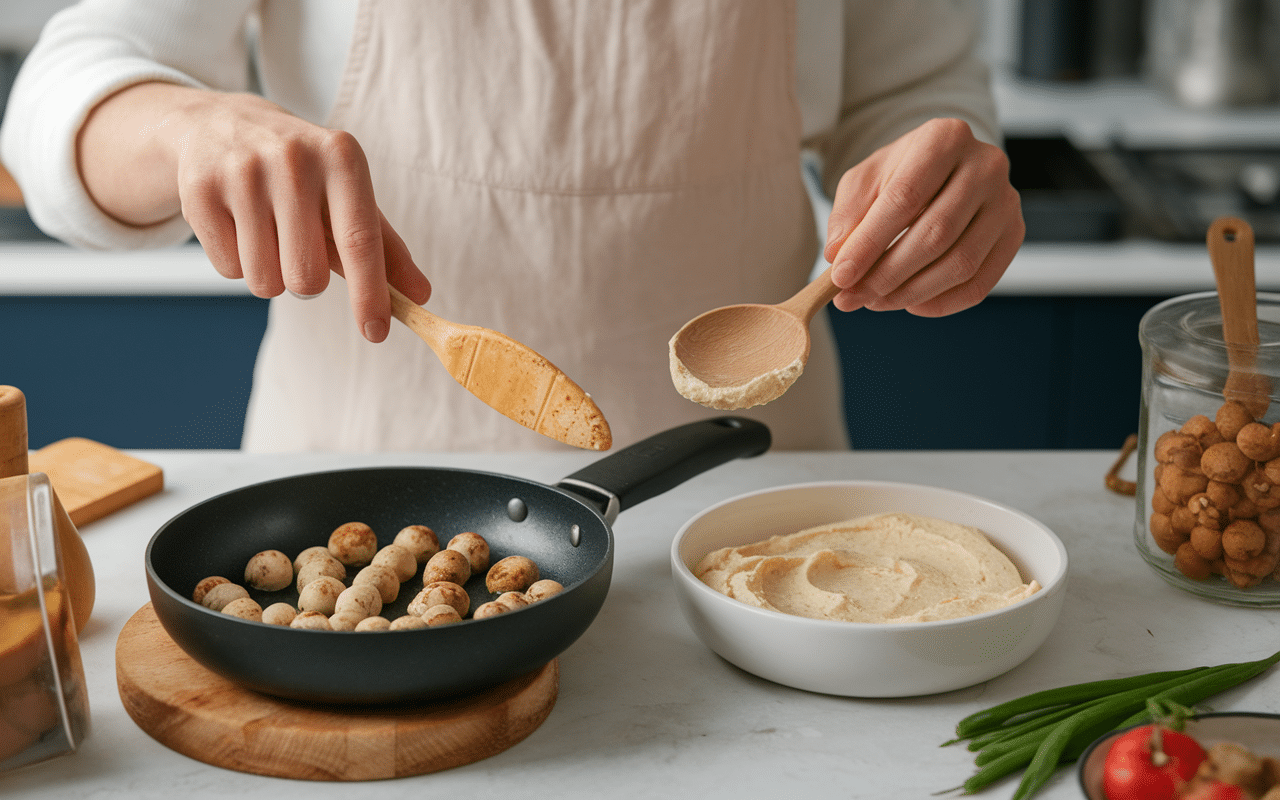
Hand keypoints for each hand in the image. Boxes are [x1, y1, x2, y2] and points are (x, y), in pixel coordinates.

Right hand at [77, 83, 430, 341]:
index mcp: (340, 156)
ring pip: (265, 281)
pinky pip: (228, 270)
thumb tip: (420, 296)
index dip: (370, 294)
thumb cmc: (303, 174)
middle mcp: (292, 158)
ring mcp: (241, 172)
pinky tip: (237, 224)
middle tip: (300, 250)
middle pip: (308, 277)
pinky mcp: (198, 190)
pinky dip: (237, 263)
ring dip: (271, 276)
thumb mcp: (348, 197)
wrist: (221, 125)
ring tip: (268, 234)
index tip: (377, 333)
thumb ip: (386, 249)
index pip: (360, 241)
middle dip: (308, 282)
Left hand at [822, 118, 1023, 316]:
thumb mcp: (864, 181)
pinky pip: (981, 283)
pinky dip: (942, 303)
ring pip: (961, 263)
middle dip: (887, 274)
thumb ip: (847, 215)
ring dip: (911, 293)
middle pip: (936, 233)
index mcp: (945, 138)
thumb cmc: (900, 175)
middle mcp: (986, 166)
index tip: (840, 276)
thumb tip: (837, 255)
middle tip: (852, 298)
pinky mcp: (1014, 234)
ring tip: (875, 302)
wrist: (943, 170)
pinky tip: (910, 304)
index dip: (869, 243)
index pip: (905, 198)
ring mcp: (1006, 202)